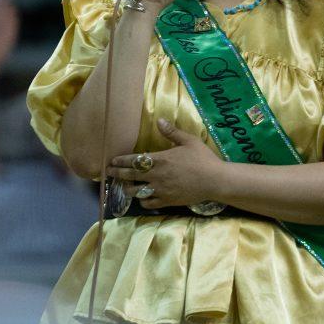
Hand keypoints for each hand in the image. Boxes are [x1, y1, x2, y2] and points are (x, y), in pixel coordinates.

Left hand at [107, 120, 225, 208]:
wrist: (214, 180)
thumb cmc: (202, 158)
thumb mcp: (189, 141)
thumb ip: (172, 132)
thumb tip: (159, 120)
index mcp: (160, 160)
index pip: (134, 160)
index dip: (121, 161)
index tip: (113, 161)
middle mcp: (156, 176)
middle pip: (130, 176)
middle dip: (117, 174)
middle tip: (109, 173)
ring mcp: (160, 190)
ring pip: (136, 192)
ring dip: (128, 188)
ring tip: (123, 186)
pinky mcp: (167, 201)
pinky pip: (149, 203)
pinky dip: (143, 200)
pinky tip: (142, 198)